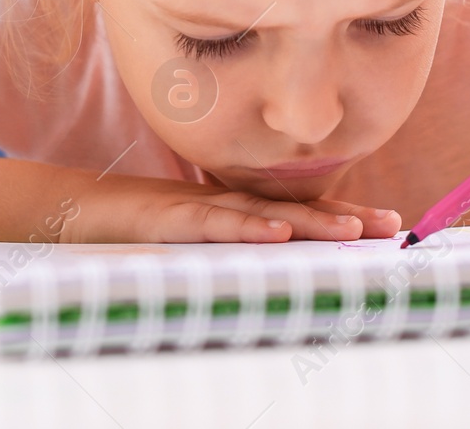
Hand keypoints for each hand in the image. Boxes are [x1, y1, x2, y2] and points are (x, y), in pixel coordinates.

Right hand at [59, 173, 402, 243]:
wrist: (78, 212)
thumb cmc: (139, 231)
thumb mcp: (198, 244)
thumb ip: (237, 246)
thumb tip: (281, 263)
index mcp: (240, 212)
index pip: (301, 215)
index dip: (344, 218)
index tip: (389, 226)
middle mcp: (229, 205)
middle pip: (297, 211)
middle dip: (346, 219)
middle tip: (391, 227)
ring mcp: (201, 208)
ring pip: (265, 215)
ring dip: (312, 222)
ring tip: (354, 230)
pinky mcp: (172, 219)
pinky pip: (214, 223)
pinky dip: (247, 228)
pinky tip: (278, 235)